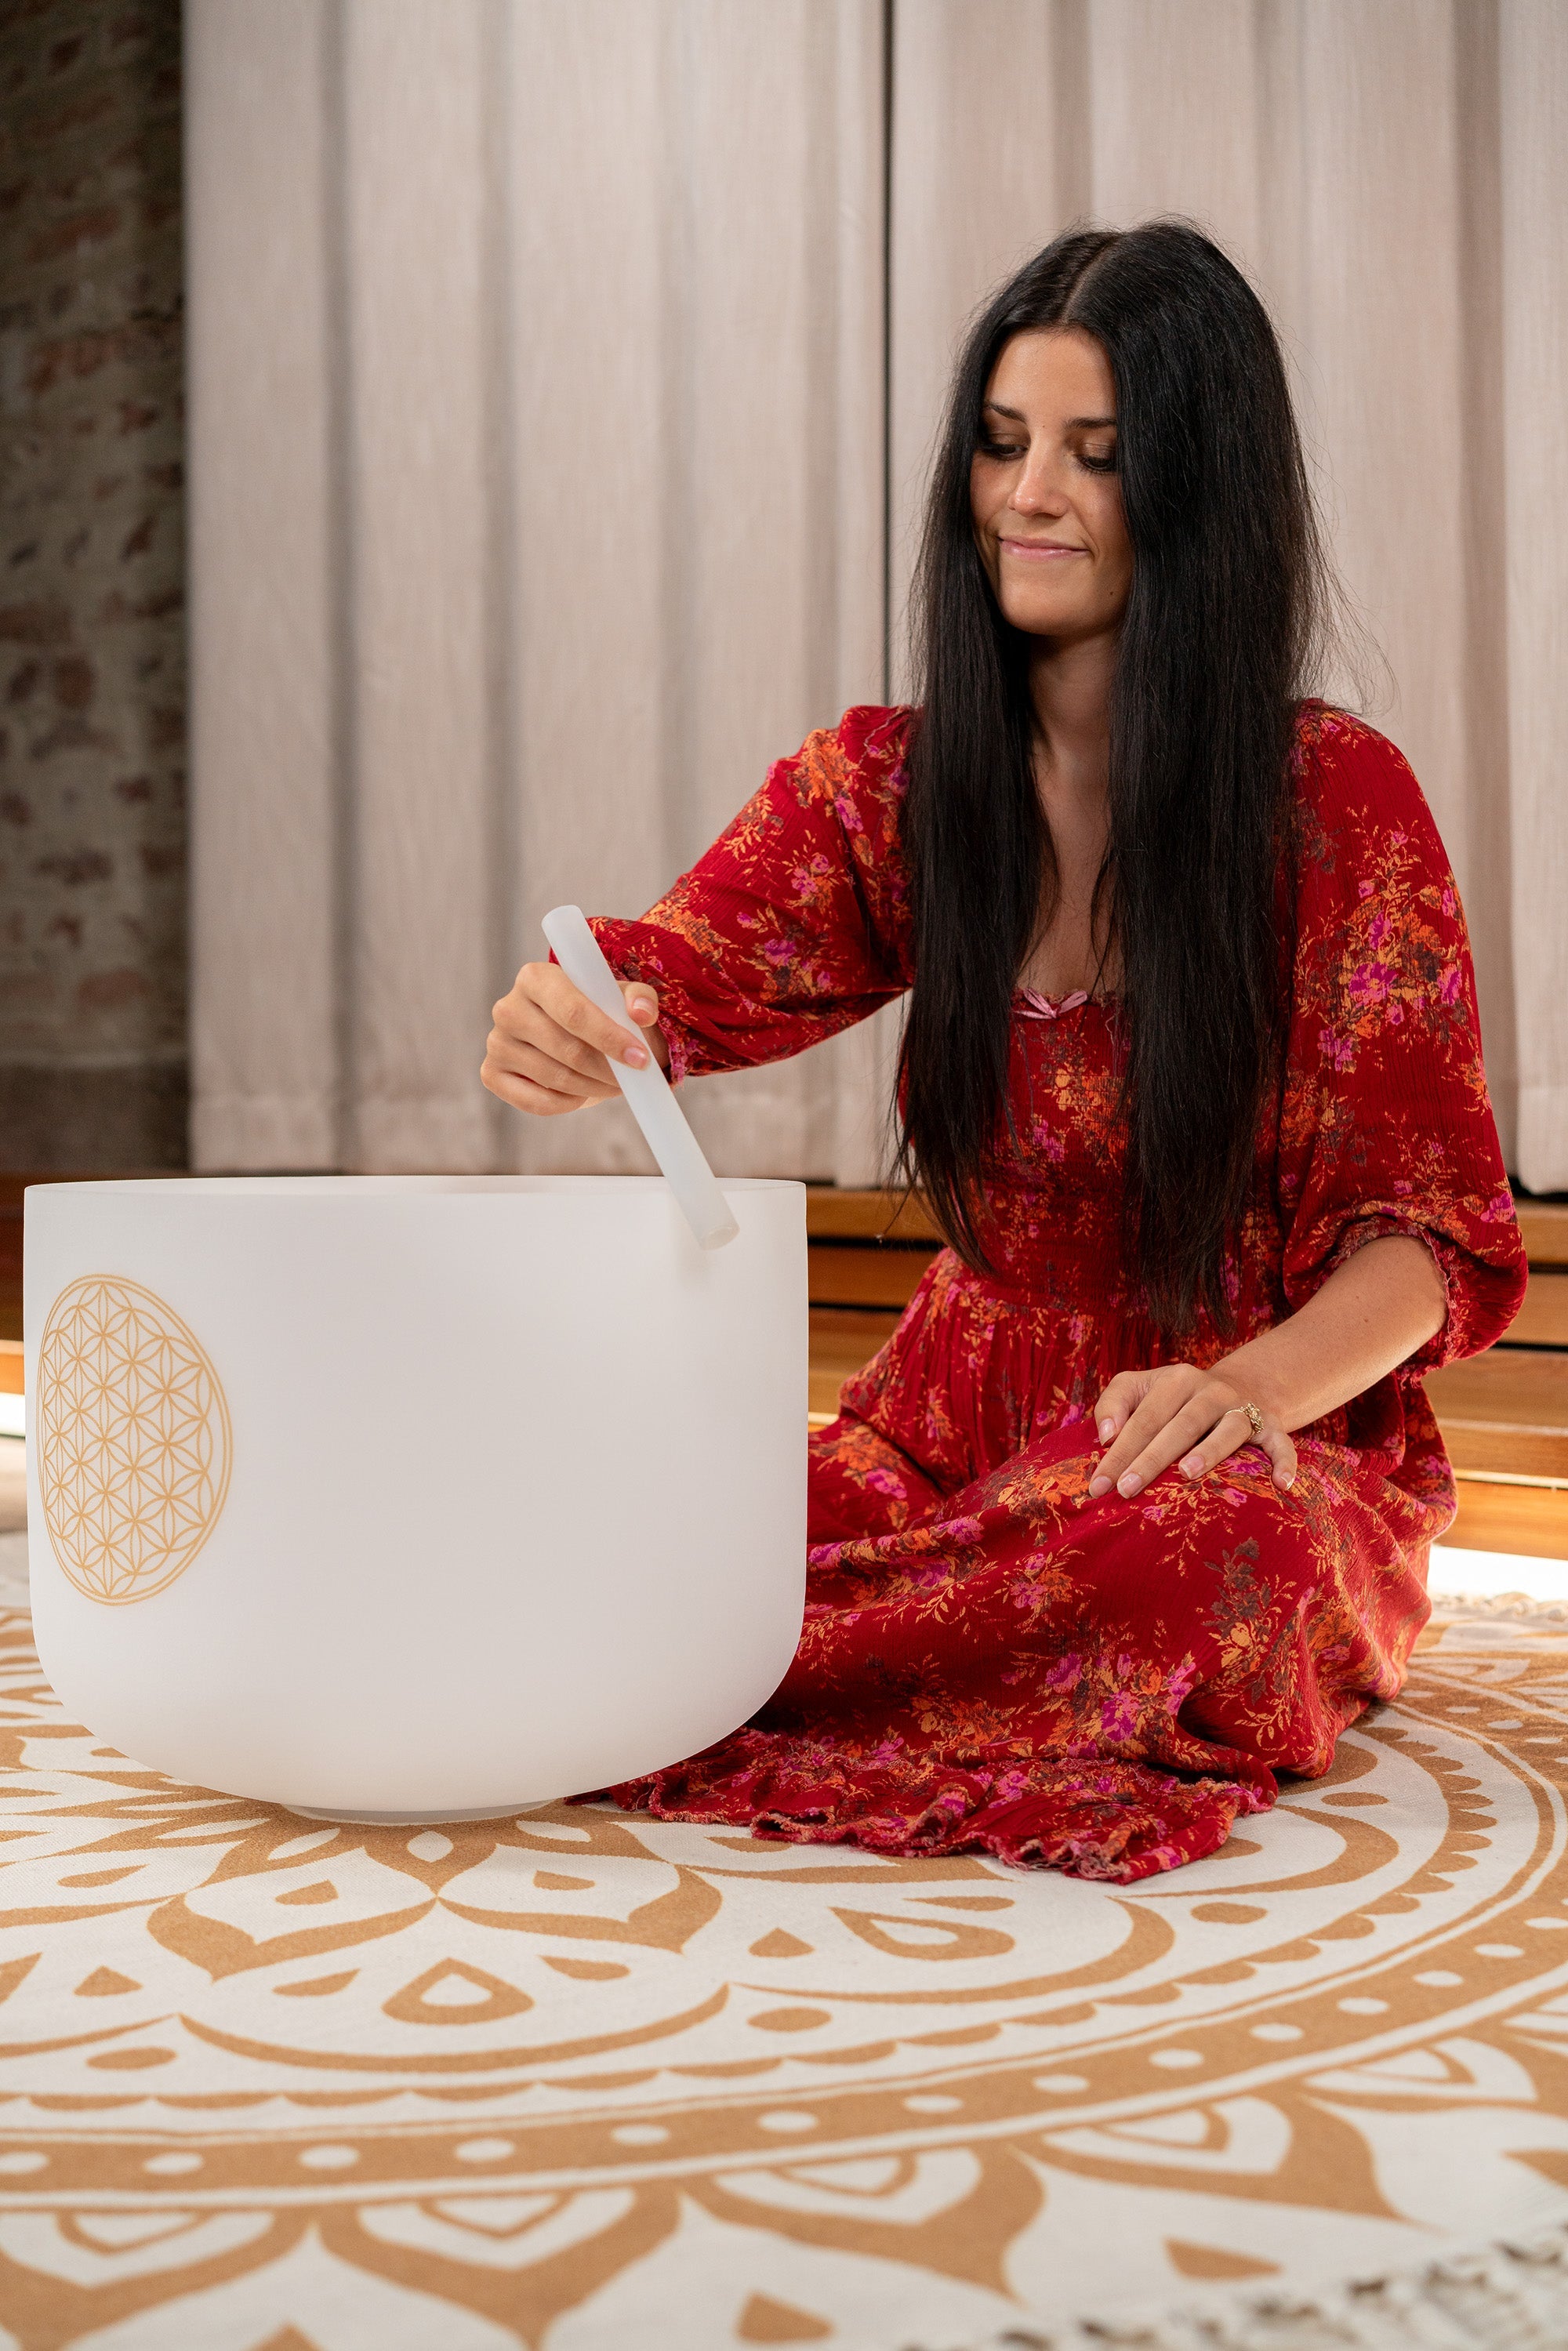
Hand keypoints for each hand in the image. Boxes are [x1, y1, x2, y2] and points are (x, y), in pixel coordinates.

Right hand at [482, 960, 668, 1117]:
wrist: (576, 1036)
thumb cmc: (601, 1012)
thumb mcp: (623, 998)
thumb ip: (639, 998)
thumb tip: (640, 1012)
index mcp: (536, 977)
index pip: (573, 1012)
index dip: (609, 1038)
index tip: (640, 1058)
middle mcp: (508, 1007)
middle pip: (566, 1049)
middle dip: (608, 1069)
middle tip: (633, 1077)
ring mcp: (497, 1042)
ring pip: (555, 1077)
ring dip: (594, 1086)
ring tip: (614, 1083)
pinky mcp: (492, 1073)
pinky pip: (534, 1101)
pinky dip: (567, 1103)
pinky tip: (582, 1093)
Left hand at [1088, 1362, 1296, 1499]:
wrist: (1241, 1386)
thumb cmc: (1175, 1399)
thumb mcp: (1142, 1388)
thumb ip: (1114, 1403)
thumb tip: (1104, 1435)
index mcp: (1176, 1380)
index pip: (1143, 1418)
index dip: (1119, 1451)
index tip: (1098, 1485)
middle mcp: (1211, 1391)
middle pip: (1180, 1426)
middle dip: (1150, 1459)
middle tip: (1126, 1489)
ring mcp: (1244, 1407)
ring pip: (1229, 1429)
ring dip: (1210, 1450)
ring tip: (1186, 1473)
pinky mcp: (1272, 1425)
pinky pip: (1281, 1443)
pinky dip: (1284, 1462)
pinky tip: (1281, 1485)